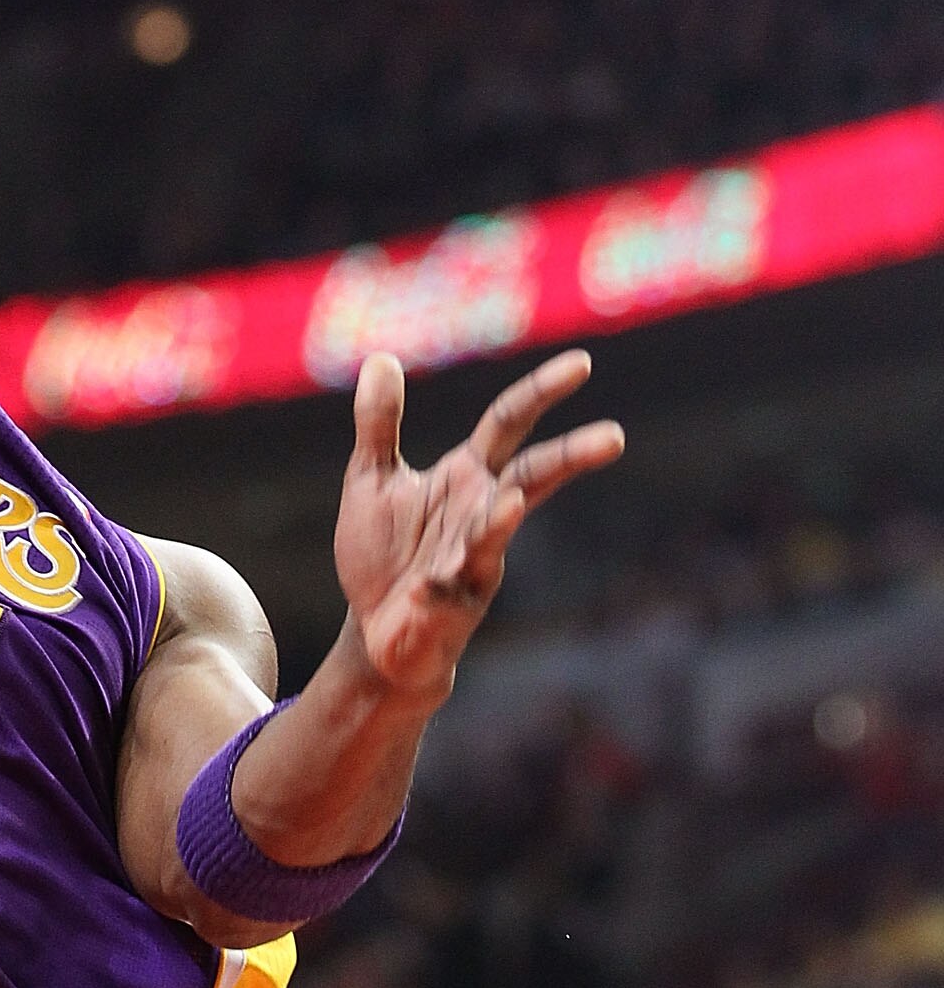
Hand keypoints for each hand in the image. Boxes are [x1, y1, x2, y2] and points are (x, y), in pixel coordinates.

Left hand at [334, 351, 622, 707]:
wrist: (376, 631)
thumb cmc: (384, 553)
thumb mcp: (371, 477)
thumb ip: (378, 423)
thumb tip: (380, 356)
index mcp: (466, 475)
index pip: (510, 422)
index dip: (543, 392)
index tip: (582, 364)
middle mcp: (483, 512)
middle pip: (533, 476)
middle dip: (572, 456)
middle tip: (615, 436)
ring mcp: (476, 559)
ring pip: (495, 534)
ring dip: (497, 521)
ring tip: (509, 503)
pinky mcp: (454, 604)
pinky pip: (450, 589)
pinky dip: (437, 586)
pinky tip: (426, 588)